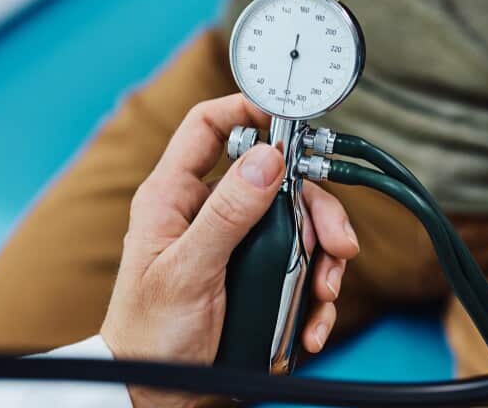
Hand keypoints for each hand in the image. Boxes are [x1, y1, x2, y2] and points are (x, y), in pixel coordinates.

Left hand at [101, 95, 360, 407]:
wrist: (157, 398)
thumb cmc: (150, 338)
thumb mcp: (188, 272)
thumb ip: (227, 214)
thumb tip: (268, 158)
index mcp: (174, 197)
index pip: (208, 127)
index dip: (246, 108)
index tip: (290, 118)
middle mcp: (208, 213)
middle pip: (276, 179)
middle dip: (314, 212)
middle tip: (336, 244)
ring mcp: (235, 245)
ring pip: (297, 224)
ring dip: (323, 258)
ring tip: (324, 293)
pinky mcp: (256, 278)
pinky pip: (300, 268)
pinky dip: (315, 294)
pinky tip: (311, 322)